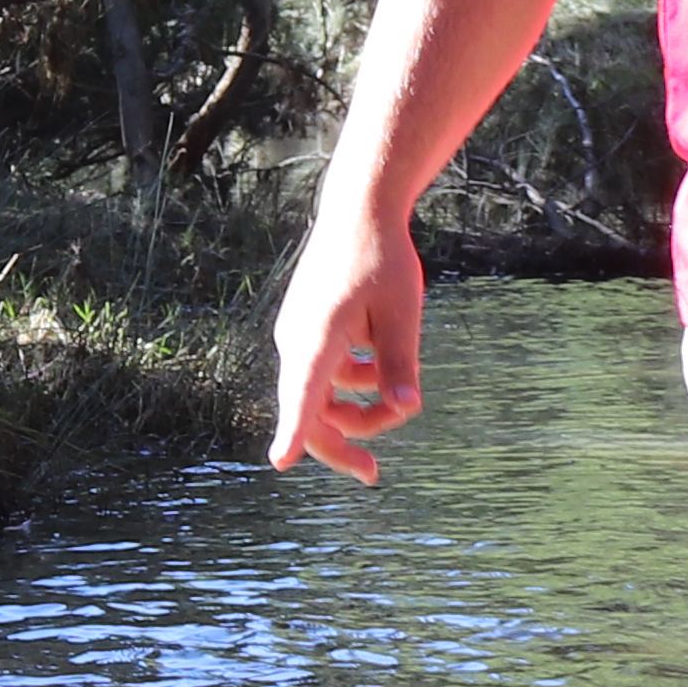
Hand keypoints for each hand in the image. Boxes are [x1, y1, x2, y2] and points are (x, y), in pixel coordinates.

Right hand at [266, 200, 427, 482]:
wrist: (357, 212)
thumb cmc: (382, 258)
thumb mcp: (402, 312)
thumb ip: (401, 363)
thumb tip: (408, 408)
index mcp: (319, 337)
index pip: (304, 394)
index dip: (294, 431)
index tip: (280, 462)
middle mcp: (298, 342)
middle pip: (311, 412)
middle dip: (343, 443)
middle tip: (373, 474)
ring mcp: (298, 337)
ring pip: (321, 397)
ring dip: (357, 408)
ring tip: (398, 397)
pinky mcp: (305, 332)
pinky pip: (325, 375)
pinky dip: (353, 382)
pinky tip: (380, 362)